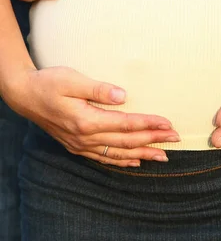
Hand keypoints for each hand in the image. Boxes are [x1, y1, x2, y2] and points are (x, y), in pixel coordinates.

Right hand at [4, 67, 179, 165]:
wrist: (25, 95)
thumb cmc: (48, 83)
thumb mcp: (71, 79)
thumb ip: (98, 89)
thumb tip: (123, 96)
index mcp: (86, 120)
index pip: (126, 124)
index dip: (149, 124)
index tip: (168, 123)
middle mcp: (85, 137)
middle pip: (127, 141)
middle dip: (153, 140)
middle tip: (176, 138)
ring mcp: (81, 144)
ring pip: (118, 153)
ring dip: (143, 154)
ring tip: (163, 155)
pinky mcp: (77, 145)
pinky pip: (104, 157)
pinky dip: (123, 160)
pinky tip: (136, 161)